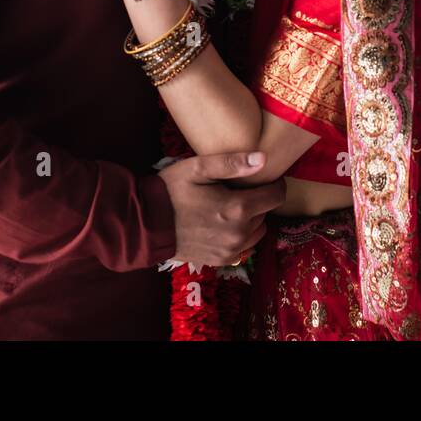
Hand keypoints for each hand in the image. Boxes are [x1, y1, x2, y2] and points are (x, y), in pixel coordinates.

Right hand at [157, 151, 286, 265]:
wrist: (144, 226)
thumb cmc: (170, 192)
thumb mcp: (197, 168)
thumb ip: (232, 163)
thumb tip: (263, 159)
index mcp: (237, 209)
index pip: (276, 196)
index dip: (274, 184)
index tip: (265, 177)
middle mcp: (239, 234)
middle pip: (266, 213)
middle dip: (258, 200)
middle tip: (239, 190)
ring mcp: (230, 250)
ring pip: (257, 232)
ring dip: (252, 219)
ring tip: (231, 207)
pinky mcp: (220, 260)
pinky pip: (244, 247)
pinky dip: (240, 235)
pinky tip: (223, 224)